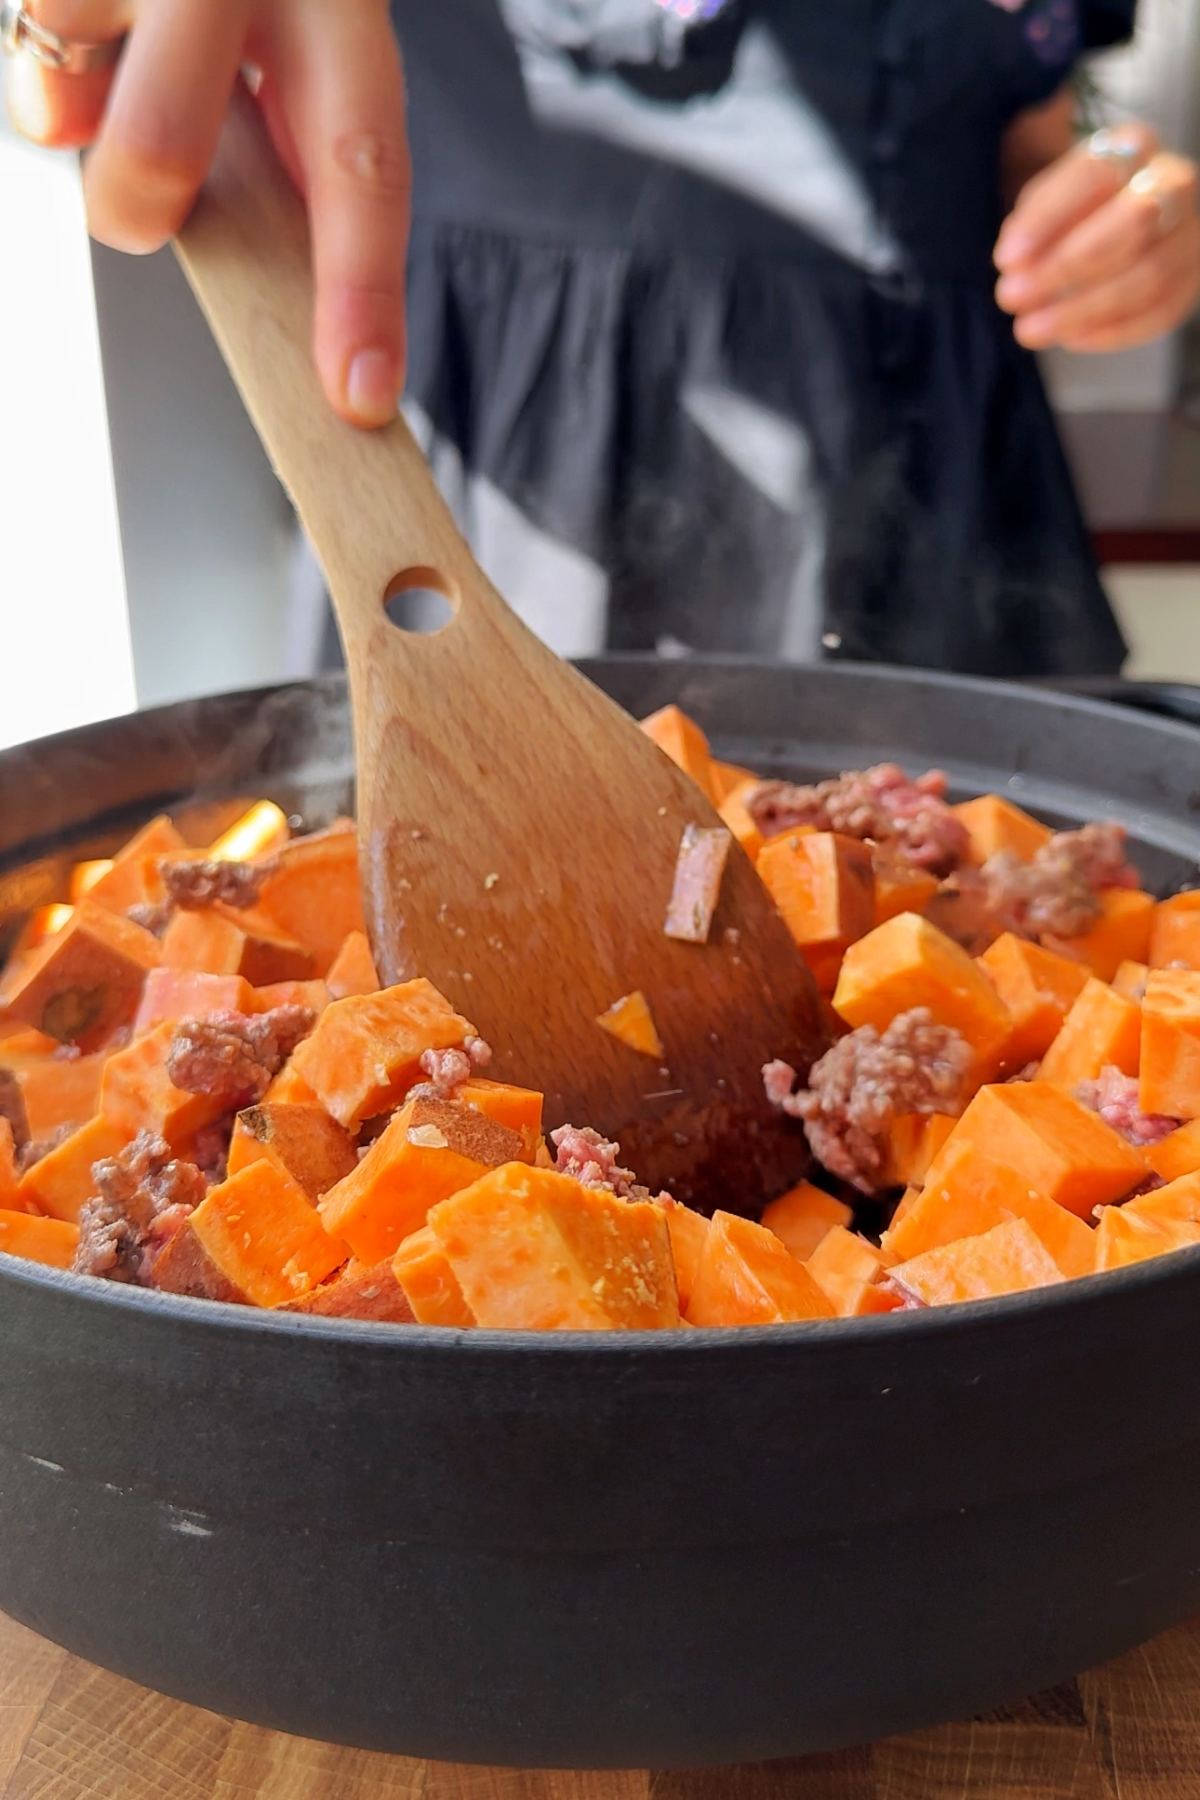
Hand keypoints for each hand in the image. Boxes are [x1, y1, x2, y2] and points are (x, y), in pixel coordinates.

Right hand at [4, 0, 409, 426]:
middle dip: (137, 207)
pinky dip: (41, 69)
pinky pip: (23, 40)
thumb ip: (300, 141)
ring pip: (62, 83)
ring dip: (69, 116)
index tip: (358, 394)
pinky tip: (76, 29)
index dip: (362, 293)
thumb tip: (290, 289)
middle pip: (165, 141)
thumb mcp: (310, 32)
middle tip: (143, 213)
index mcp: (339, 4)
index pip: (366, 166)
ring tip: (102, 75)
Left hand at [993, 122, 1199, 352]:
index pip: (1095, 175)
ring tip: (1031, 329)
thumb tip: (1016, 265)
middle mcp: (1172, 182)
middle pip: (1135, 223)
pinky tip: (1071, 338)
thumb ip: (1031, 224)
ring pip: (1149, 276)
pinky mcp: (1193, 278)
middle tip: (1012, 297)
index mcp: (1132, 147)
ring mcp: (1190, 232)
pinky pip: (1161, 312)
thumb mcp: (1047, 200)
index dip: (1049, 219)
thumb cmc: (1077, 208)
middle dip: (1067, 267)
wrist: (1121, 219)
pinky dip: (1112, 332)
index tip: (1006, 260)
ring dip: (1083, 310)